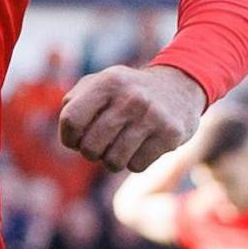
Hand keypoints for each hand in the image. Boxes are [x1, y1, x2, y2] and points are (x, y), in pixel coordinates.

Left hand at [58, 64, 204, 172]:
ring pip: (113, 161)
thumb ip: (74, 101)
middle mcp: (130, 98)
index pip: (71, 120)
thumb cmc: (127, 90)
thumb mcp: (100, 83)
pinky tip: (140, 147)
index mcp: (107, 83)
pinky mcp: (170, 134)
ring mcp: (152, 116)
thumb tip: (67, 130)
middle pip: (90, 146)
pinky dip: (133, 163)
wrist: (180, 85)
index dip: (68, 138)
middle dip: (90, 152)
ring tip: (118, 147)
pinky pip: (137, 166)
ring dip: (111, 160)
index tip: (74, 141)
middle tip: (99, 146)